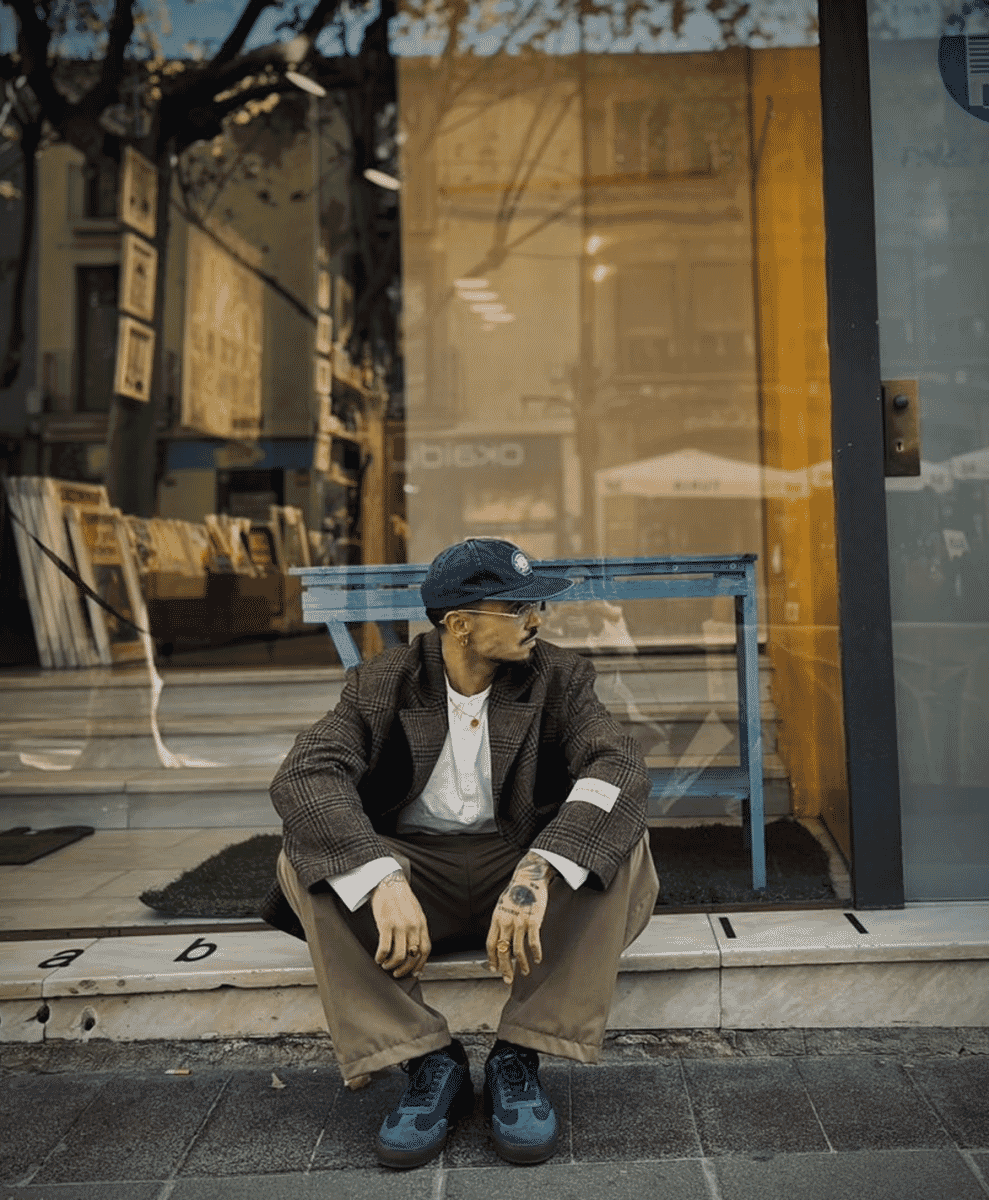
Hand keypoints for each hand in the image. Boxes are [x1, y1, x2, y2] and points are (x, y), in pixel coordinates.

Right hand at [370, 869, 430, 978]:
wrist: (388, 882)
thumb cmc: (401, 897)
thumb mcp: (415, 913)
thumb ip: (417, 929)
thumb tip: (415, 948)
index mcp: (421, 924)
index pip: (425, 950)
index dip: (420, 965)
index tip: (414, 972)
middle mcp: (413, 926)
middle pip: (412, 956)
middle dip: (404, 969)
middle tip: (396, 973)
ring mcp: (400, 926)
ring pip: (398, 956)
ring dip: (391, 965)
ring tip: (385, 965)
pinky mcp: (386, 924)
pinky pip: (385, 948)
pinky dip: (381, 957)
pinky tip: (378, 958)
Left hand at [486, 851, 553, 983]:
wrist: (529, 877)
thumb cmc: (516, 892)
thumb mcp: (502, 906)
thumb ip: (500, 922)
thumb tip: (500, 938)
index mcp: (497, 919)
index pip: (491, 944)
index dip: (492, 959)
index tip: (494, 969)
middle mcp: (506, 922)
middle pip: (503, 951)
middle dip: (505, 968)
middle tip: (508, 980)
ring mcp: (520, 922)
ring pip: (518, 950)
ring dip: (521, 965)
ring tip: (525, 972)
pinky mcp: (533, 921)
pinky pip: (533, 942)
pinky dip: (536, 953)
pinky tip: (538, 959)